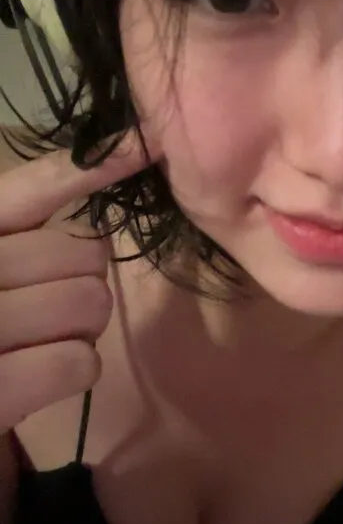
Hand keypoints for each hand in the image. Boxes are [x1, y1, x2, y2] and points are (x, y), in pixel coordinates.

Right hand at [0, 130, 157, 431]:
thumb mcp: (3, 275)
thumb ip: (30, 226)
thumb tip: (117, 159)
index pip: (22, 192)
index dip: (88, 167)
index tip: (147, 143)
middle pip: (78, 255)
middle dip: (83, 285)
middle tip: (46, 316)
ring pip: (86, 303)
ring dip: (80, 330)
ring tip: (38, 347)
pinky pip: (76, 360)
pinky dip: (74, 369)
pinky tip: (43, 379)